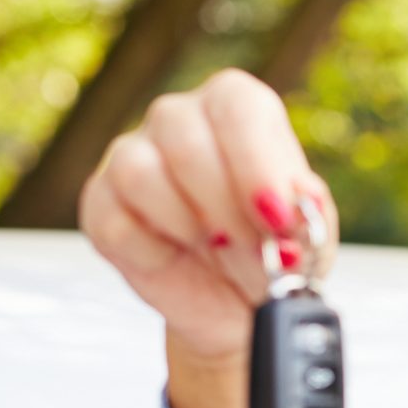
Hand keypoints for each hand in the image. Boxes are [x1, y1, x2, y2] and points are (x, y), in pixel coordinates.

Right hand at [76, 67, 335, 366]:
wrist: (235, 302)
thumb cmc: (275, 252)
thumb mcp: (307, 236)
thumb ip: (307, 213)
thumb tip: (300, 197)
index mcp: (237, 108)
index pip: (237, 105)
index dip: (256, 162)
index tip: (276, 217)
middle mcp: (179, 119)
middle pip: (182, 133)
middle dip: (222, 201)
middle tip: (250, 244)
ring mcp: (131, 156)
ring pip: (138, 171)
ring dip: (185, 222)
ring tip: (214, 246)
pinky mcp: (100, 202)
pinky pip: (113, 220)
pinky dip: (151, 250)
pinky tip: (175, 256)